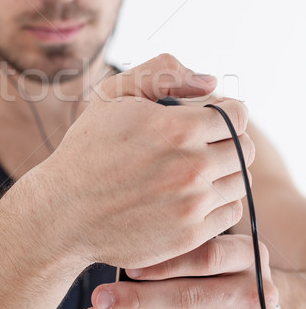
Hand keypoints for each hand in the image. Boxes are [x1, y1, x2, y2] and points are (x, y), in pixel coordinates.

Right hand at [40, 54, 253, 268]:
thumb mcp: (114, 93)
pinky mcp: (190, 236)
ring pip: (240, 181)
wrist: (63, 211)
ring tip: (195, 170)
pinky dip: (218, 202)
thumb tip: (210, 82)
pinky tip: (192, 195)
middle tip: (204, 143)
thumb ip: (164, 73)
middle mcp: (192, 167)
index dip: (225, 112)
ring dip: (224, 172)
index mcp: (179, 128)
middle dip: (228, 141)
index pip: (238, 115)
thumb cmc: (88, 148)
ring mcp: (193, 205)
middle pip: (244, 149)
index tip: (209, 119)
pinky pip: (230, 213)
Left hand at [82, 234, 278, 308]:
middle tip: (99, 297)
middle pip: (186, 297)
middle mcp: (255, 295)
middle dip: (135, 299)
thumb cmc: (221, 274)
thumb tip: (126, 259)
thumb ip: (184, 250)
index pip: (206, 257)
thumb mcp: (216, 250)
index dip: (164, 263)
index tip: (128, 267)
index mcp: (249, 256)